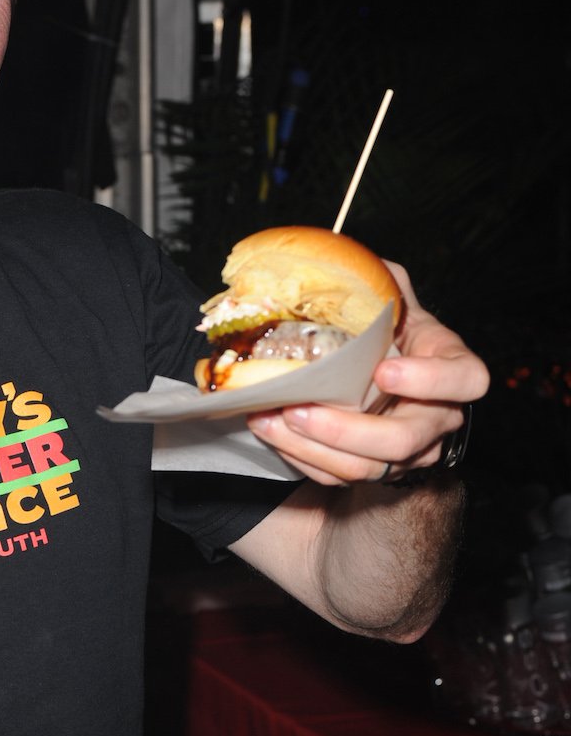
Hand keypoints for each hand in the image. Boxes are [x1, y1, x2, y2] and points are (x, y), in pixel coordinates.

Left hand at [245, 262, 488, 486]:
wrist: (387, 374)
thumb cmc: (392, 332)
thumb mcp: (394, 297)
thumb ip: (379, 279)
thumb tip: (340, 259)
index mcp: (452, 367)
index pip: (465, 380)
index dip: (429, 381)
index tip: (383, 370)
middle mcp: (437, 416)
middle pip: (403, 441)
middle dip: (345, 430)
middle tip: (299, 409)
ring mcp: (409, 451)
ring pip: (366, 468)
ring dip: (312, 448)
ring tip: (271, 420)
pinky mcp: (376, 470)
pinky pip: (339, 477)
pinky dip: (302, 458)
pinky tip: (271, 431)